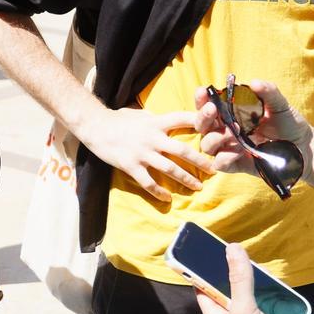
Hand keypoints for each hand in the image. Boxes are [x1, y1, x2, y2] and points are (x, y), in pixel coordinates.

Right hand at [76, 107, 213, 202]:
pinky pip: (148, 182)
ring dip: (186, 179)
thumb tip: (171, 122)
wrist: (96, 127)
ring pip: (169, 169)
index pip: (183, 119)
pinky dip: (159, 192)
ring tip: (197, 187)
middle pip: (182, 150)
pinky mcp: (131, 166)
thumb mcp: (142, 114)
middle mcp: (152, 138)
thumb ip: (158, 120)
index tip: (217, 129)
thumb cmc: (119, 119)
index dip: (201, 122)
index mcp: (157, 123)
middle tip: (214, 170)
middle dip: (200, 161)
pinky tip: (167, 198)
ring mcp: (142, 153)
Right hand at [194, 79, 312, 180]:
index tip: (204, 91)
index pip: (208, 105)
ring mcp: (230, 148)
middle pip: (202, 125)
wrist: (304, 148)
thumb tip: (254, 82)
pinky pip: (220, 164)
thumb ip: (268, 92)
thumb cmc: (289, 123)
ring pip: (207, 145)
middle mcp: (226, 130)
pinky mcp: (236, 165)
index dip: (201, 99)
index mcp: (231, 113)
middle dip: (203, 116)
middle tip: (214, 110)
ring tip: (233, 132)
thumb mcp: (280, 105)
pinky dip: (224, 157)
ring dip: (215, 137)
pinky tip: (238, 150)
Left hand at [195, 242, 294, 313]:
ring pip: (247, 306)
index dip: (203, 275)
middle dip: (234, 281)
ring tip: (261, 274)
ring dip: (253, 292)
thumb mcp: (243, 310)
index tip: (208, 257)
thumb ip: (239, 280)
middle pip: (228, 298)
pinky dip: (268, 303)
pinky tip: (276, 295)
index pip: (204, 293)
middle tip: (242, 262)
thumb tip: (232, 249)